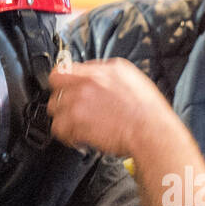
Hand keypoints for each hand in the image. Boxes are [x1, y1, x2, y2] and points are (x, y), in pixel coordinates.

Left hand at [48, 59, 178, 156]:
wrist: (151, 130)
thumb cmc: (149, 112)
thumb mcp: (133, 80)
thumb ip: (111, 75)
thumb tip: (101, 77)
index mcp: (104, 70)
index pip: (69, 67)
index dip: (65, 80)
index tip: (65, 87)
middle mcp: (89, 82)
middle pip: (56, 84)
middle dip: (61, 97)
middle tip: (69, 109)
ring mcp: (80, 101)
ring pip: (54, 108)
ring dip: (63, 118)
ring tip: (74, 127)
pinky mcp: (77, 121)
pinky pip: (58, 128)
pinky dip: (66, 135)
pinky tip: (76, 138)